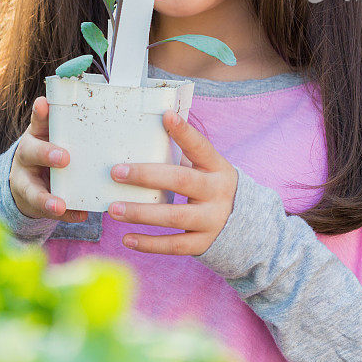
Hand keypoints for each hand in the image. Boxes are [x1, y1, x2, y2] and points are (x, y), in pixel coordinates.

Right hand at [9, 96, 88, 222]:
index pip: (37, 121)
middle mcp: (27, 156)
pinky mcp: (34, 203)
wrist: (27, 183)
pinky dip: (65, 214)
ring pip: (32, 190)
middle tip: (64, 158)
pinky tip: (79, 215)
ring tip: (60, 205)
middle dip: (47, 154)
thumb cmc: (49, 151)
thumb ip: (66, 125)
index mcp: (36, 136)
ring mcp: (26, 181)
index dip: (40, 113)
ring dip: (47, 198)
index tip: (44, 103)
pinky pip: (49, 210)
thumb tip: (100, 110)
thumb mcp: (52, 136)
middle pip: (31, 152)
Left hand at [107, 110, 237, 255]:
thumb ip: (185, 154)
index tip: (166, 115)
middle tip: (116, 172)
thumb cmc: (211, 186)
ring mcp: (212, 219)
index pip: (200, 146)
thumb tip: (148, 133)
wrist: (246, 224)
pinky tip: (127, 239)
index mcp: (217, 167)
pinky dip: (149, 244)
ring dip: (141, 213)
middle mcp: (217, 192)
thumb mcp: (208, 168)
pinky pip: (174, 245)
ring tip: (114, 209)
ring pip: (174, 216)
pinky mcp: (203, 243)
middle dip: (146, 176)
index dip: (184, 132)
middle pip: (181, 180)